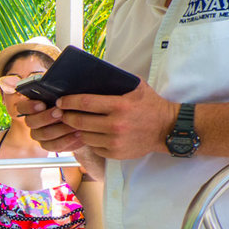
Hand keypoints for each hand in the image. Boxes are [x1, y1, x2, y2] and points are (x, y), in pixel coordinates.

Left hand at [20, 80, 173, 160]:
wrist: (168, 129)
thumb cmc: (151, 105)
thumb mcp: (137, 88)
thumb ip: (117, 81)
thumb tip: (93, 75)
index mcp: (120, 106)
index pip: (85, 102)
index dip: (68, 102)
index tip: (60, 101)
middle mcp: (116, 124)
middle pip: (79, 121)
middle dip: (66, 116)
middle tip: (61, 113)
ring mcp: (115, 141)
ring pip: (84, 136)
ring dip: (77, 130)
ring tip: (75, 124)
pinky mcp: (115, 153)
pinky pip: (94, 147)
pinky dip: (91, 141)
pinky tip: (91, 134)